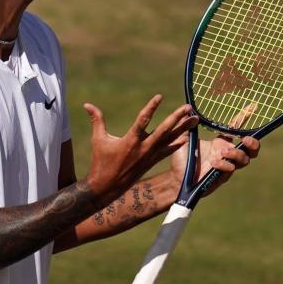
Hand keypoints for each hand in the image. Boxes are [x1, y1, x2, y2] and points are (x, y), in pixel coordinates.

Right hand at [82, 96, 197, 203]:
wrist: (107, 187)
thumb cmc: (100, 161)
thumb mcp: (98, 139)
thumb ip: (96, 120)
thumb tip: (87, 104)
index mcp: (130, 140)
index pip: (143, 120)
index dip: (151, 107)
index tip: (159, 96)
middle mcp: (143, 147)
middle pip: (164, 129)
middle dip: (177, 117)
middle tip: (188, 107)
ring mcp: (150, 156)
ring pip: (170, 139)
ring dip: (183, 128)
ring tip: (195, 119)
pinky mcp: (152, 162)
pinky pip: (168, 150)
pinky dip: (178, 143)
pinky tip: (187, 136)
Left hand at [165, 104, 260, 198]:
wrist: (176, 177)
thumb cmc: (181, 158)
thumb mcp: (183, 138)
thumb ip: (186, 124)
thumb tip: (186, 108)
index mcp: (220, 143)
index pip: (237, 131)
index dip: (244, 121)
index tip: (249, 110)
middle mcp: (226, 154)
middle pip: (251, 150)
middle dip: (253, 144)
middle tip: (247, 139)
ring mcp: (226, 166)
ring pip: (244, 160)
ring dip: (236, 154)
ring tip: (223, 151)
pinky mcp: (221, 177)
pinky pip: (230, 170)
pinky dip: (223, 165)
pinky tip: (213, 162)